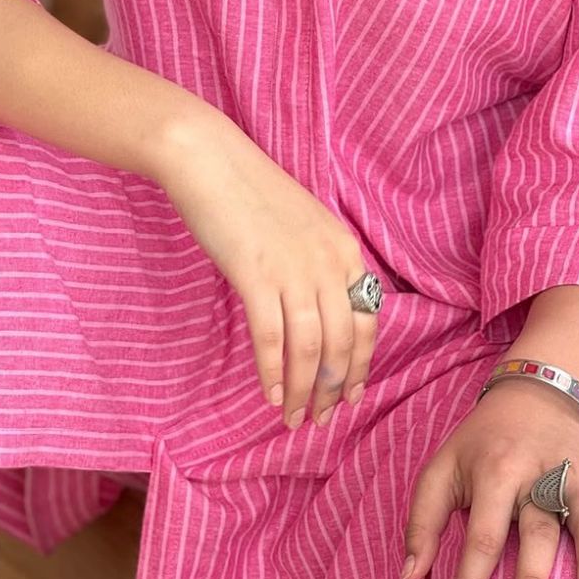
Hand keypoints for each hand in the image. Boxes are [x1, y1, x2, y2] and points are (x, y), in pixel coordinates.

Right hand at [156, 116, 377, 428]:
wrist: (209, 159)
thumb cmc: (250, 191)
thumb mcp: (303, 226)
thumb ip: (319, 265)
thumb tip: (320, 314)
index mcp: (345, 250)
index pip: (368, 322)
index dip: (360, 366)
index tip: (349, 395)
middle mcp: (329, 263)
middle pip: (342, 343)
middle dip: (332, 388)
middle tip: (319, 418)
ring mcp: (294, 270)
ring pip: (309, 349)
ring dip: (303, 391)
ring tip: (292, 417)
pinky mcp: (256, 276)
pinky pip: (271, 338)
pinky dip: (273, 373)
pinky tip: (269, 394)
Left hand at [400, 379, 578, 578]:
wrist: (534, 393)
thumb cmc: (481, 442)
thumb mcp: (441, 468)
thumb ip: (421, 521)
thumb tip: (408, 578)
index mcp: (495, 470)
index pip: (482, 533)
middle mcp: (538, 473)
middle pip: (537, 529)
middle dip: (530, 577)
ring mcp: (576, 476)